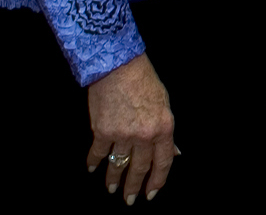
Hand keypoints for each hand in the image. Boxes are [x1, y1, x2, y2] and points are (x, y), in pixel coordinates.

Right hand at [86, 54, 175, 203]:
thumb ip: (166, 131)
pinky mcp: (103, 131)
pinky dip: (95, 162)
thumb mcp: (164, 103)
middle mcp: (144, 135)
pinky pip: (99, 153)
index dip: (158, 180)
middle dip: (135, 187)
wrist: (119, 66)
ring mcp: (123, 134)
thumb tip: (173, 152)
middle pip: (140, 168)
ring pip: (119, 164)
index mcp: (164, 127)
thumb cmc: (144, 80)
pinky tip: (93, 168)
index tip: (151, 193)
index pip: (164, 161)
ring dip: (114, 179)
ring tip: (111, 189)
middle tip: (130, 200)